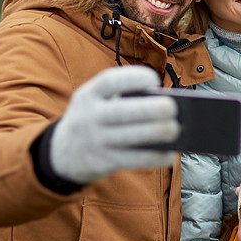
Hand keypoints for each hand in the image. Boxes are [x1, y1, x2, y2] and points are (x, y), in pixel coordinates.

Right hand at [50, 66, 179, 182]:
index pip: (110, 82)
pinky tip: (170, 154)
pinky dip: (155, 158)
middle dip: (150, 109)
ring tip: (176, 129)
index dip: (134, 78)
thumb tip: (163, 102)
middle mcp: (89, 116)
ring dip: (156, 133)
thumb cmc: (94, 118)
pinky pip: (133, 160)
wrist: (64, 152)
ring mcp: (95, 141)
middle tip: (172, 108)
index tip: (155, 80)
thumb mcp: (96, 101)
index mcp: (89, 94)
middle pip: (122, 111)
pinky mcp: (104, 162)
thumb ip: (121, 98)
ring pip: (130, 137)